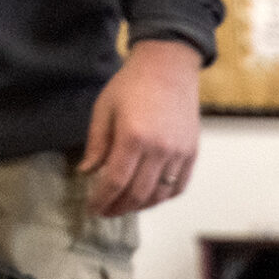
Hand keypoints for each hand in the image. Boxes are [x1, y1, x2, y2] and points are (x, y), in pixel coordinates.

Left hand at [81, 39, 202, 216]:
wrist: (169, 67)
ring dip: (141, 206)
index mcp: (133, 137)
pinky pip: (178, 186)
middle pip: (137, 193)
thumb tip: (88, 171)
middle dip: (119, 207)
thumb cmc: (133, 83)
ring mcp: (178, 153)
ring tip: (126, 206)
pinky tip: (150, 197)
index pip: (115, 181)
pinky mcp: (191, 152)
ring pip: (159, 195)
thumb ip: (97, 143)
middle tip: (106, 211)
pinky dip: (163, 197)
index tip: (93, 208)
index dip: (102, 199)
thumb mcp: (104, 108)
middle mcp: (159, 149)